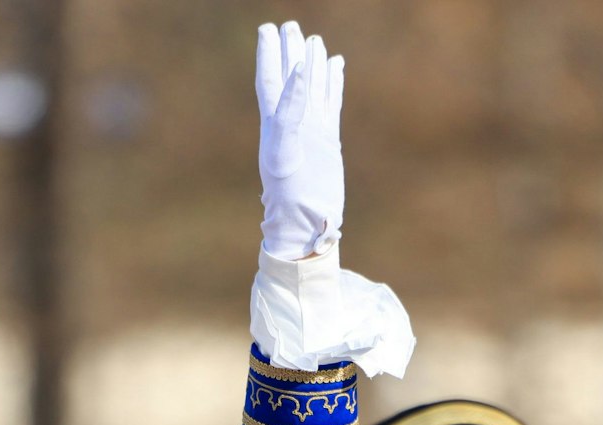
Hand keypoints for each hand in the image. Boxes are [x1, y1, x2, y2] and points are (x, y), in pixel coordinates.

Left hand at [255, 21, 344, 260]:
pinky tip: (337, 67)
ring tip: (316, 41)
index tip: (266, 30)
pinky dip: (334, 84)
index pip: (270, 80)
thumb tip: (296, 73)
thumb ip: (289, 109)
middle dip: (289, 52)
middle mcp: (292, 122)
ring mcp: (312, 129)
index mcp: (274, 122)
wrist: (305, 221)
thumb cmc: (288, 192)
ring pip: (313, 88)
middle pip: (290, 78)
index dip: (268, 55)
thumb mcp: (284, 148)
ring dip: (313, 65)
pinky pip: (331, 103)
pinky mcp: (328, 139)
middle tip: (290, 26)